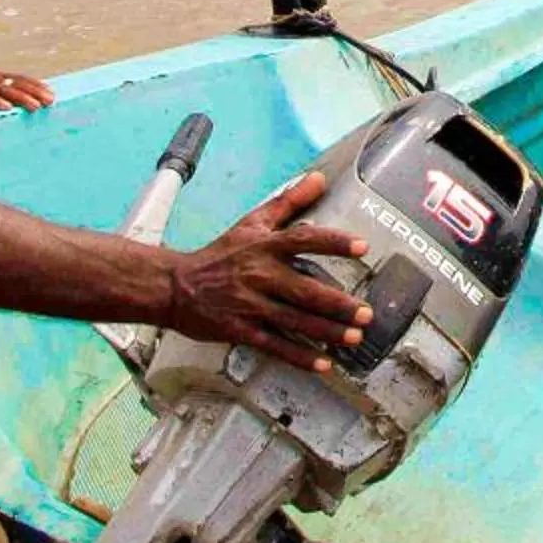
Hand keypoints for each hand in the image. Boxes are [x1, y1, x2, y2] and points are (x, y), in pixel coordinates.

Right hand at [0, 62, 55, 111]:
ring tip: (36, 107)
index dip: (35, 86)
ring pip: (3, 89)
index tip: (51, 94)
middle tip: (52, 101)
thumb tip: (2, 105)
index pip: (18, 80)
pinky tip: (6, 108)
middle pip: (16, 83)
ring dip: (21, 98)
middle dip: (36, 92)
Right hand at [162, 170, 372, 374]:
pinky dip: (299, 356)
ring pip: (295, 321)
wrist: (176, 285)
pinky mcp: (240, 330)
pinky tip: (322, 364)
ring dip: (327, 331)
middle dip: (338, 304)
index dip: (333, 242)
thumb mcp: (252, 222)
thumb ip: (288, 202)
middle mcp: (260, 274)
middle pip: (305, 289)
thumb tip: (319, 179)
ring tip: (354, 337)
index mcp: (264, 246)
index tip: (361, 247)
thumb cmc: (220, 253)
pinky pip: (275, 345)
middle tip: (366, 313)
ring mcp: (250, 304)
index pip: (304, 239)